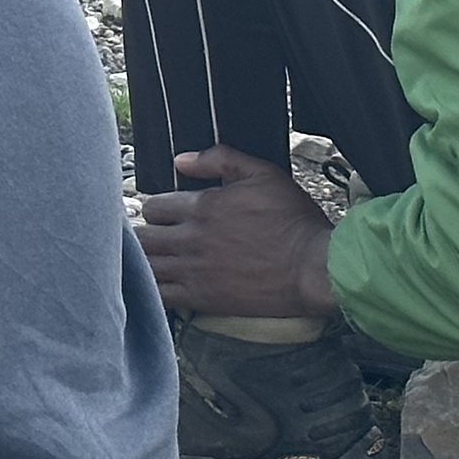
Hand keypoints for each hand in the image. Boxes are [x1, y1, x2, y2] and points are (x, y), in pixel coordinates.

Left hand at [135, 146, 338, 317]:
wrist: (316, 268)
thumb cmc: (294, 221)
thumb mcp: (263, 174)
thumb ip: (220, 159)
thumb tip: (180, 160)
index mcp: (202, 206)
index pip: (154, 206)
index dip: (154, 209)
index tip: (161, 215)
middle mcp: (192, 238)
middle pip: (142, 236)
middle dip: (142, 234)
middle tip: (148, 238)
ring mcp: (195, 270)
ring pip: (146, 265)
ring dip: (142, 261)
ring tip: (148, 260)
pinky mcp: (204, 299)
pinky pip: (161, 295)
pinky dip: (150, 290)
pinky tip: (152, 286)